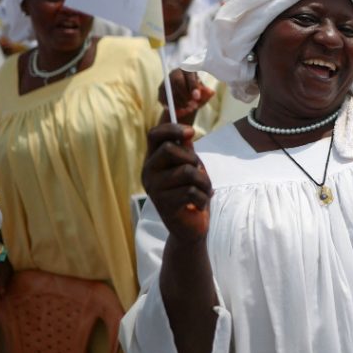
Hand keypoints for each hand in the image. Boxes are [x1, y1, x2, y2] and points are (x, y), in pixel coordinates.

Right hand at [142, 121, 212, 244]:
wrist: (190, 226)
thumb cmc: (190, 192)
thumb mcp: (190, 166)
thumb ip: (185, 148)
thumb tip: (185, 126)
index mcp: (153, 160)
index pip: (154, 135)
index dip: (171, 128)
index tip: (191, 132)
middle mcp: (148, 172)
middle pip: (170, 149)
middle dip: (194, 160)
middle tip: (199, 173)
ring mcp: (154, 188)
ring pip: (187, 171)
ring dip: (204, 181)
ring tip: (204, 191)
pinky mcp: (163, 204)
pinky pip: (191, 191)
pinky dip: (203, 197)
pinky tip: (198, 204)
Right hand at [159, 69, 215, 125]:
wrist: (186, 98)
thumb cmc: (197, 94)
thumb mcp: (204, 93)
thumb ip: (206, 92)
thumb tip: (211, 92)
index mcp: (188, 69)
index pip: (189, 75)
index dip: (193, 86)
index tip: (197, 97)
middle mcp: (175, 73)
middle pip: (177, 81)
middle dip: (185, 95)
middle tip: (192, 106)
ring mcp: (166, 81)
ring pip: (169, 90)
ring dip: (178, 102)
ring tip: (187, 110)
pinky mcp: (161, 90)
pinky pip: (163, 98)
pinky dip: (170, 106)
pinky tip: (178, 110)